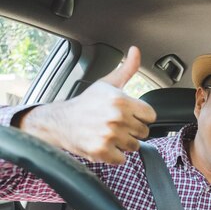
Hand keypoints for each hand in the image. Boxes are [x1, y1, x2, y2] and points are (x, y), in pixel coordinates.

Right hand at [21, 46, 156, 163]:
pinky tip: (104, 144)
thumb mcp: (108, 83)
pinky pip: (122, 159)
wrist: (60, 121)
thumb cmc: (86, 103)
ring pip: (134, 146)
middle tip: (116, 124)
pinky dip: (114, 155)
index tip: (129, 115)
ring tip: (109, 134)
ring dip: (124, 143)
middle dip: (132, 130)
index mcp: (121, 100)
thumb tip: (136, 51)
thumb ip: (127, 69)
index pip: (150, 116)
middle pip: (144, 132)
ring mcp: (109, 135)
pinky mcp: (102, 151)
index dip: (140, 116)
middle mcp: (116, 118)